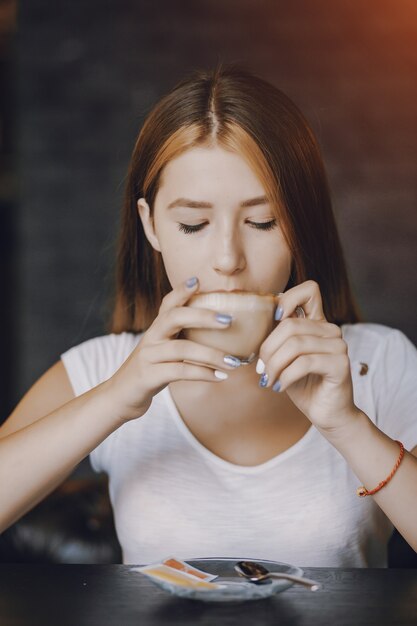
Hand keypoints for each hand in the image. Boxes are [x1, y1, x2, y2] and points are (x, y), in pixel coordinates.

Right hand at [107, 278, 239, 421]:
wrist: (120, 396)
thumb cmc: (152, 371)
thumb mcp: (165, 351)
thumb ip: (184, 340)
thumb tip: (221, 333)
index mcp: (157, 328)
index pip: (168, 304)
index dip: (181, 291)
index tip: (197, 280)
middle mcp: (151, 337)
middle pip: (174, 318)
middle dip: (202, 316)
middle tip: (229, 320)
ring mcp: (148, 356)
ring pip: (181, 349)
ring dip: (211, 354)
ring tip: (234, 361)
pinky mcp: (149, 376)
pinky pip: (179, 372)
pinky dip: (202, 373)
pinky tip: (220, 376)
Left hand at [258, 280, 358, 431]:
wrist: (326, 413)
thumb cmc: (303, 385)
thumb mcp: (283, 358)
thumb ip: (275, 339)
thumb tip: (250, 325)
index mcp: (318, 323)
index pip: (309, 290)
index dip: (288, 298)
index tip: (273, 319)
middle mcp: (331, 330)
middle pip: (291, 325)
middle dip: (269, 349)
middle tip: (262, 370)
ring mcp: (338, 345)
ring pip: (295, 345)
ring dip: (275, 366)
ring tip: (269, 380)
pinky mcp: (341, 364)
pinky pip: (304, 363)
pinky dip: (286, 376)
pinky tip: (280, 387)